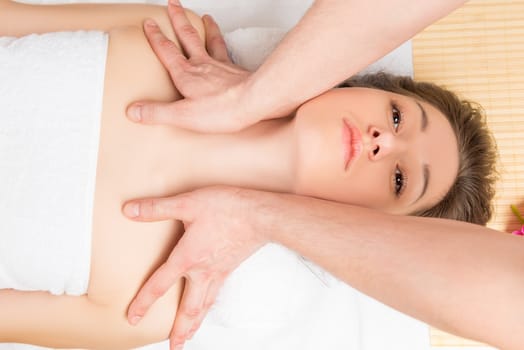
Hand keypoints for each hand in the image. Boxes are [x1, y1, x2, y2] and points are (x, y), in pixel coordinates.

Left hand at [123, 186, 269, 348]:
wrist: (261, 215)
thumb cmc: (228, 208)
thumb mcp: (188, 203)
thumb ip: (158, 208)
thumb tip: (130, 210)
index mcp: (188, 257)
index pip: (160, 284)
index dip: (144, 302)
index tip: (133, 318)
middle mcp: (203, 271)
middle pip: (187, 308)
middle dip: (178, 329)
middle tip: (173, 346)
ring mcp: (219, 272)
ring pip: (204, 306)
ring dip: (195, 324)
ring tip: (188, 337)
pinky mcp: (230, 268)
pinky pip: (217, 294)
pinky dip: (210, 307)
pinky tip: (209, 306)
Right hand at [127, 0, 257, 132]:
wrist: (253, 101)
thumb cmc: (221, 109)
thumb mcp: (182, 115)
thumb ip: (157, 112)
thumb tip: (133, 111)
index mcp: (186, 73)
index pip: (167, 50)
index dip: (156, 36)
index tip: (150, 23)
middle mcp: (203, 64)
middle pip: (188, 36)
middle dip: (179, 19)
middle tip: (174, 4)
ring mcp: (222, 65)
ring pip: (212, 40)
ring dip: (207, 27)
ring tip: (206, 17)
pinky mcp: (237, 71)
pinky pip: (230, 53)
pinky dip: (227, 45)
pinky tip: (230, 46)